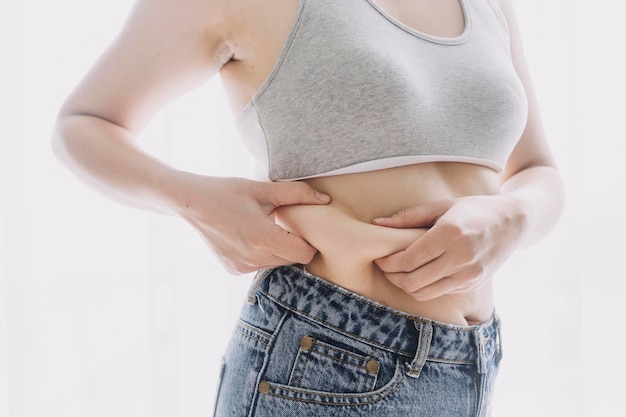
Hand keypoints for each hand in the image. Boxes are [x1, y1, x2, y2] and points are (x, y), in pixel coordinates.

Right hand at [171, 173, 330, 273]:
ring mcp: (242, 267)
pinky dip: (262, 253)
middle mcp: (253, 259)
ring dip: (278, 249)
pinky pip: (260, 265)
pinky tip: (251, 234)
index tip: (303, 224)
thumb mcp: (264, 189)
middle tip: (284, 222)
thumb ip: (297, 194)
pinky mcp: (234, 269)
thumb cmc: (228, 192)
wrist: (192, 203)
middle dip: (294, 243)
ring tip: (266, 226)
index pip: (305, 253)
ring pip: (277, 263)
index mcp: (264, 239)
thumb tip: (325, 201)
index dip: (309, 239)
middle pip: (292, 259)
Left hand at [373, 195, 526, 300]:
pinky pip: (438, 292)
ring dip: (405, 286)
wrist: (514, 221)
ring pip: (424, 292)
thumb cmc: (474, 210)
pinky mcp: (472, 284)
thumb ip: (408, 217)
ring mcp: (468, 274)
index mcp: (450, 234)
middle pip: (413, 280)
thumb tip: (377, 224)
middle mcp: (461, 257)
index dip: (388, 263)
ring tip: (397, 273)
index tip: (379, 258)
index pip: (409, 259)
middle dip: (392, 277)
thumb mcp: (442, 206)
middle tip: (384, 267)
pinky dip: (423, 287)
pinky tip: (417, 275)